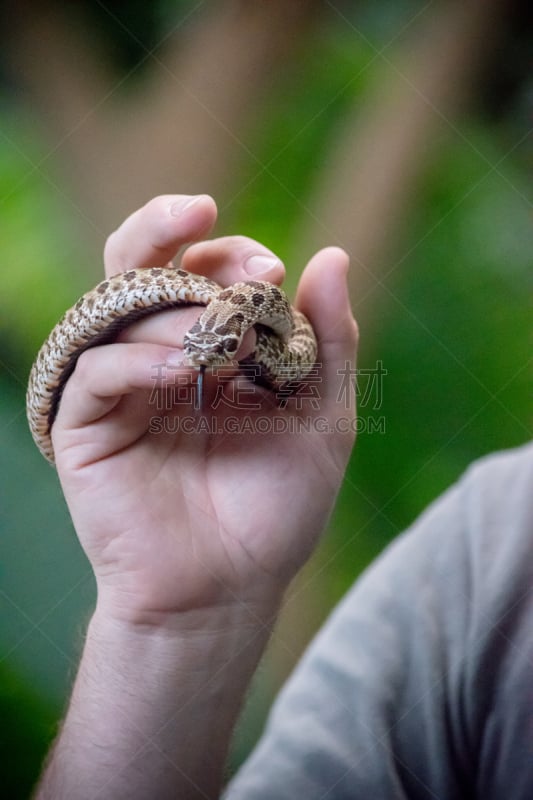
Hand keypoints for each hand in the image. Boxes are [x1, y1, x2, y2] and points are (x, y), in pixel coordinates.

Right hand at [52, 194, 357, 623]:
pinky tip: (181, 374)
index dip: (232, 253)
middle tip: (204, 213)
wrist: (229, 589)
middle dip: (167, 227)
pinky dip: (135, 360)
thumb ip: (327, 341)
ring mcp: (119, 390)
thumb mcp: (321, 418)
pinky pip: (93, 370)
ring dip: (167, 304)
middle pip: (139, 264)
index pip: (203, 269)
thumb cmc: (276, 509)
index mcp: (213, 351)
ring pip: (113, 308)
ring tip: (214, 335)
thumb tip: (333, 252)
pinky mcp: (84, 427)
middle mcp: (160, 358)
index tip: (270, 269)